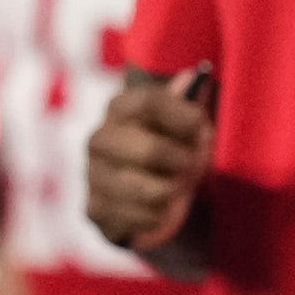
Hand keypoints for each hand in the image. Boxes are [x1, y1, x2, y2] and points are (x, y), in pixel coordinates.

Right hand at [86, 66, 215, 251]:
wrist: (144, 195)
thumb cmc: (170, 150)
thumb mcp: (182, 125)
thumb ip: (185, 103)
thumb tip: (190, 77)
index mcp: (119, 109)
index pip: (150, 102)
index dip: (183, 115)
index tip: (201, 126)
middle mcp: (99, 139)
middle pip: (151, 151)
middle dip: (183, 162)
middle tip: (190, 164)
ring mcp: (93, 175)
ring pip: (153, 190)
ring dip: (173, 192)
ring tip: (172, 186)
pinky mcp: (94, 209)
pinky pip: (145, 217)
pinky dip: (160, 216)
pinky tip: (155, 207)